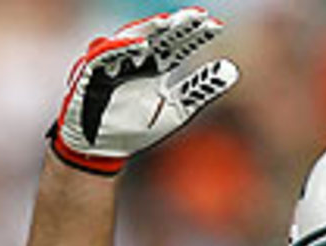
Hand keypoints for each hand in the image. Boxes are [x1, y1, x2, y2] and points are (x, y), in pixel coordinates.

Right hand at [48, 7, 238, 174]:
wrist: (103, 149)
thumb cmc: (136, 127)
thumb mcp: (178, 109)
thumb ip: (201, 88)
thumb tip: (232, 69)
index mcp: (157, 65)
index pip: (179, 44)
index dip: (196, 34)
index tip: (216, 26)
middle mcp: (137, 59)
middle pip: (159, 36)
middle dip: (177, 25)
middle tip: (197, 16)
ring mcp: (115, 63)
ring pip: (133, 38)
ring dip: (151, 29)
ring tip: (170, 23)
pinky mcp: (92, 73)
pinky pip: (106, 55)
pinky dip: (121, 48)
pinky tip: (141, 45)